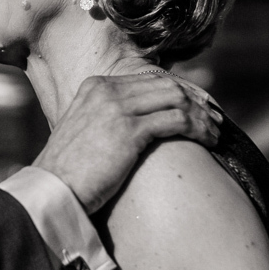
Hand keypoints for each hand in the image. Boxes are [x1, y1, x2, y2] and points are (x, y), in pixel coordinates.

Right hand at [34, 74, 221, 212]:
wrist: (52, 189)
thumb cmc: (69, 172)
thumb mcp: (85, 133)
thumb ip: (107, 120)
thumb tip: (140, 127)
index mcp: (95, 87)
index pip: (150, 79)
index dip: (180, 91)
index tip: (199, 106)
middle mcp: (106, 90)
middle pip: (166, 85)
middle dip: (197, 101)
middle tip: (215, 119)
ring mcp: (116, 107)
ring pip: (176, 100)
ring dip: (202, 116)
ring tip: (216, 133)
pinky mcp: (128, 130)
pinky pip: (177, 120)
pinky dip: (198, 129)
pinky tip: (209, 141)